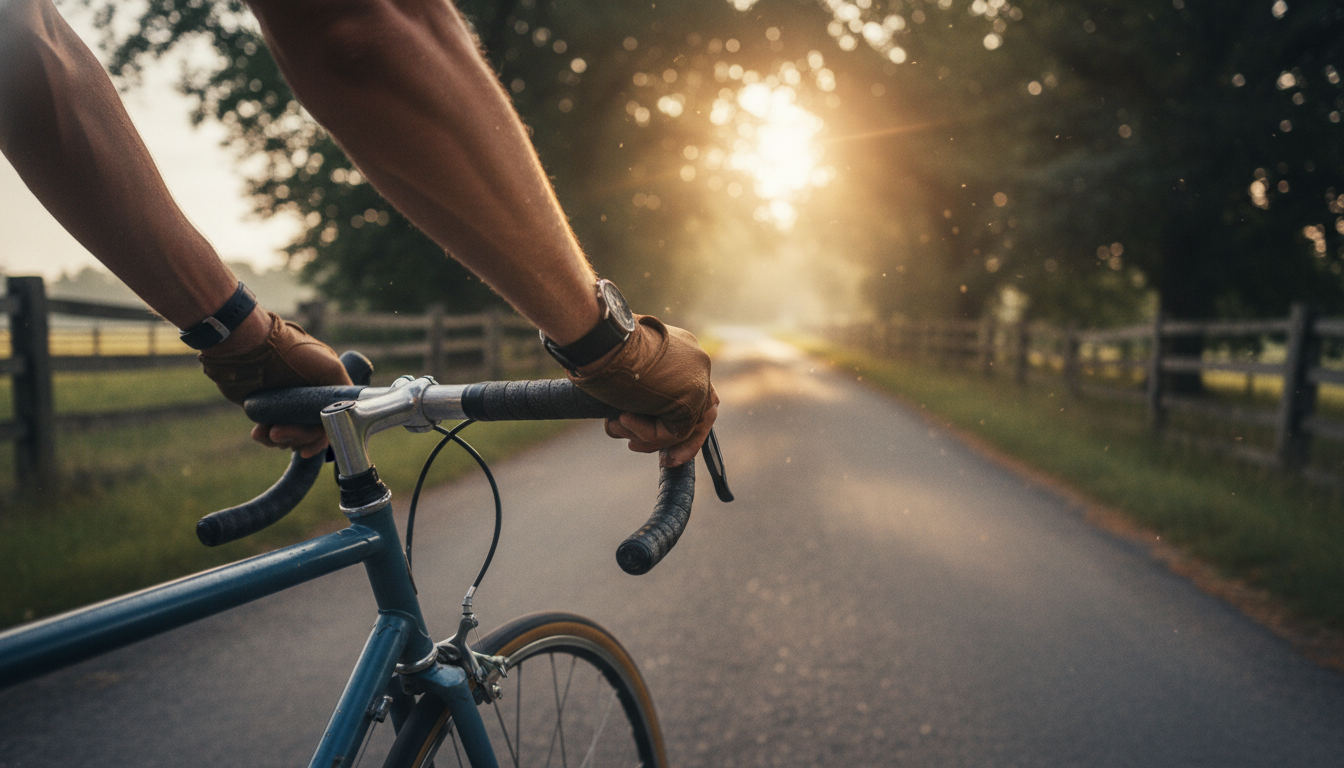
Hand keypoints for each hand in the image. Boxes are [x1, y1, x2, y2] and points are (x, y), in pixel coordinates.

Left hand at [199, 310, 351, 456]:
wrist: (247, 349)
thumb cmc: (291, 354)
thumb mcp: (330, 369)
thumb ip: (347, 393)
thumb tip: (353, 414)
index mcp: (327, 388)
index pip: (334, 420)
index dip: (323, 437)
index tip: (308, 449)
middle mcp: (310, 397)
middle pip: (312, 432)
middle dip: (296, 437)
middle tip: (278, 434)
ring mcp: (287, 404)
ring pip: (291, 435)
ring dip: (280, 439)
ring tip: (266, 433)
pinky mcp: (266, 408)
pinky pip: (270, 432)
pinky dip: (265, 436)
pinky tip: (258, 433)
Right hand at [569, 315, 716, 466]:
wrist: (599, 339)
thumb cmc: (599, 351)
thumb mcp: (624, 373)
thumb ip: (640, 393)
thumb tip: (629, 417)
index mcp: (681, 350)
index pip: (692, 390)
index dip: (675, 418)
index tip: (660, 436)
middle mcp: (695, 362)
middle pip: (702, 412)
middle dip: (680, 442)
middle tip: (665, 461)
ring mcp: (698, 378)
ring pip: (684, 426)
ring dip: (649, 437)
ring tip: (617, 424)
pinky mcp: (692, 396)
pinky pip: (675, 432)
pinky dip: (647, 435)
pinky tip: (623, 419)